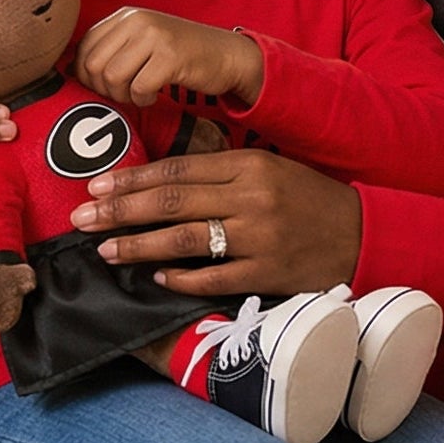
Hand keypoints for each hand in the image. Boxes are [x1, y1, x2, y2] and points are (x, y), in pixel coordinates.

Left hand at [68, 148, 361, 298]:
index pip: (179, 169)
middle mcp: (252, 197)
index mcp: (249, 164)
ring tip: (104, 249)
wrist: (362, 232)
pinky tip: (155, 277)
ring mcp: (260, 237)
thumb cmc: (307, 198)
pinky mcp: (268, 272)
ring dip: (139, 245)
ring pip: (185, 240)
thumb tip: (160, 183)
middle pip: (173, 202)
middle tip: (81, 218)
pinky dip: (180, 278)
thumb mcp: (269, 170)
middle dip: (121, 210)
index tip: (97, 186)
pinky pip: (213, 278)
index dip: (134, 179)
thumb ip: (221, 174)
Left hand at [74, 8, 263, 106]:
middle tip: (124, 94)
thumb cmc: (182, 55)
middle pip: (93, 65)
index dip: (86, 76)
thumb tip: (70, 71)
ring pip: (112, 77)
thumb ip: (112, 49)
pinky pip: (138, 88)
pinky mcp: (171, 56)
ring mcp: (155, 36)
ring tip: (139, 94)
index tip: (104, 88)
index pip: (83, 47)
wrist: (228, 56)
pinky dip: (143, 100)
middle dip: (103, 90)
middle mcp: (137, 20)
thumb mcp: (144, 42)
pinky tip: (154, 96)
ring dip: (123, 96)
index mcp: (126, 15)